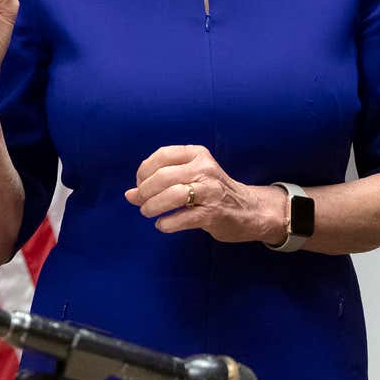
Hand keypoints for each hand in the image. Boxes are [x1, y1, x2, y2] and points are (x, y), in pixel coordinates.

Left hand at [125, 145, 286, 244]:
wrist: (250, 210)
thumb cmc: (214, 191)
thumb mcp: (191, 176)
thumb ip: (161, 181)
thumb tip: (129, 194)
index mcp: (197, 154)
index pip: (162, 155)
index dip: (144, 171)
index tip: (140, 186)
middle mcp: (204, 169)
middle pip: (163, 176)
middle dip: (144, 192)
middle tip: (140, 203)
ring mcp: (210, 191)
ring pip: (172, 195)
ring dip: (152, 206)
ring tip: (148, 213)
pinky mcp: (213, 213)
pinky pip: (182, 218)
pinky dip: (167, 223)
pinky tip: (163, 225)